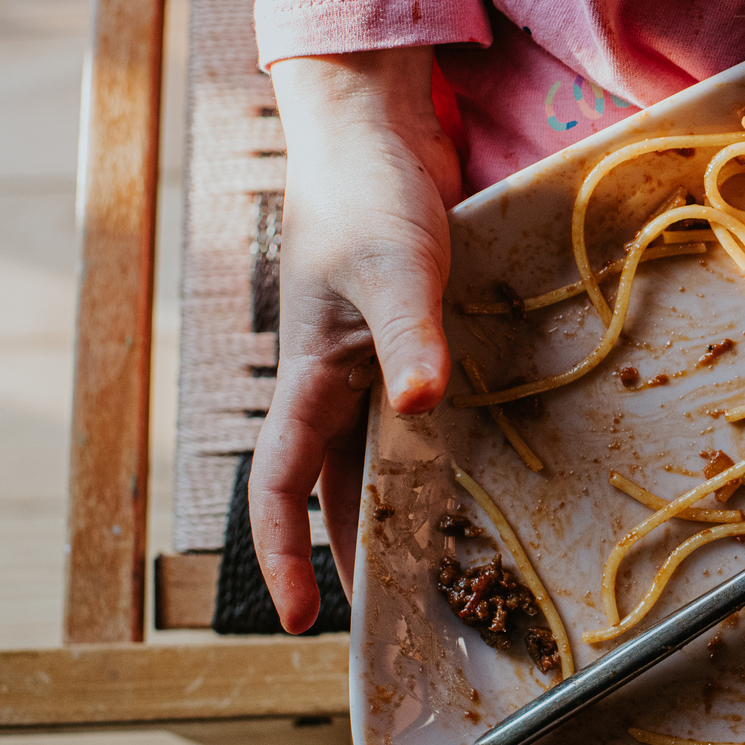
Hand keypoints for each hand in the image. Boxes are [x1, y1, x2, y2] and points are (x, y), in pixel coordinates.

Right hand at [250, 46, 460, 632]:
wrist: (374, 124)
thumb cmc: (369, 191)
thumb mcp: (395, 269)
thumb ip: (409, 338)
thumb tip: (421, 404)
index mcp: (311, 374)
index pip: (282, 485)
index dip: (284, 554)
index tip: (299, 620)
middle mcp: (333, 376)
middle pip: (330, 483)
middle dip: (347, 549)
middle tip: (385, 613)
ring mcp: (366, 356)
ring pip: (371, 452)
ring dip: (390, 502)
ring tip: (427, 560)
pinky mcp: (403, 332)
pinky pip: (406, 411)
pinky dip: (426, 447)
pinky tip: (463, 466)